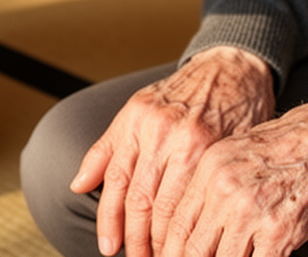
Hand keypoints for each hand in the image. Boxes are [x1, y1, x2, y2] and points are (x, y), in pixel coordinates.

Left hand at [70, 46, 275, 256]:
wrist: (230, 69)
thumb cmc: (181, 94)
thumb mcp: (136, 110)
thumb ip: (106, 149)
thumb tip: (77, 184)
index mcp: (135, 121)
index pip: (115, 181)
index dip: (109, 221)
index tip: (109, 247)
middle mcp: (160, 131)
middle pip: (140, 200)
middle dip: (136, 239)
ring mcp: (191, 142)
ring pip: (168, 205)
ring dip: (162, 240)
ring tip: (160, 256)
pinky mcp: (218, 151)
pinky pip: (196, 199)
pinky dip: (189, 226)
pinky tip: (187, 239)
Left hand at [161, 94, 307, 256]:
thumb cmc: (302, 140)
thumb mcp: (244, 149)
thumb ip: (217, 182)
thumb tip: (200, 220)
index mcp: (210, 167)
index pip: (175, 222)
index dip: (169, 251)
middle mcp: (224, 188)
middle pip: (190, 249)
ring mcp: (250, 211)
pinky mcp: (279, 232)